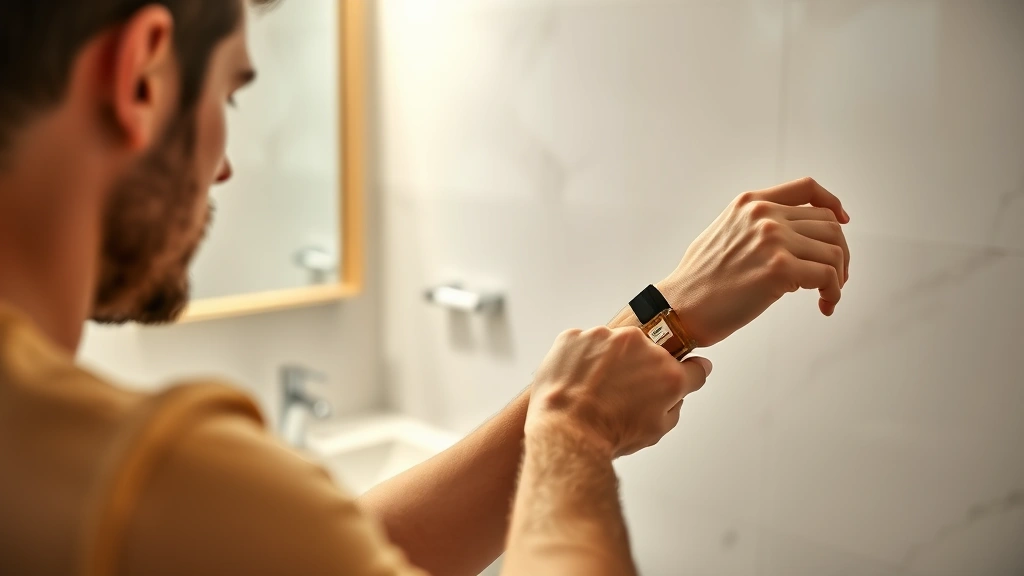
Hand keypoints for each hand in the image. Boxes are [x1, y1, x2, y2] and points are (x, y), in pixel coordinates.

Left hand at [526, 326, 712, 458]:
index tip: (690, 369)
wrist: (565, 432)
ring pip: (613, 346)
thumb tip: (676, 393)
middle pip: (646, 354)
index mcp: (666, 374)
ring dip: (607, 362)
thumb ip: (674, 405)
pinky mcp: (577, 336)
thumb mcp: (655, 431)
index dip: (690, 372)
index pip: (691, 368)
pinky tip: (576, 381)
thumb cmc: (607, 434)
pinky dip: (580, 359)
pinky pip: (583, 344)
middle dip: (637, 370)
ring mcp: (606, 337)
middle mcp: (640, 347)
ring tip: (592, 390)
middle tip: (618, 394)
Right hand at [659, 177, 850, 346]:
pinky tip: (824, 305)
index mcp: (750, 203)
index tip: (842, 221)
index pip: (807, 189)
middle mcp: (764, 215)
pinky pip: (828, 276)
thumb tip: (792, 242)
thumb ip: (755, 228)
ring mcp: (773, 240)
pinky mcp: (780, 269)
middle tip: (834, 278)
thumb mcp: (723, 234)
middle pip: (829, 224)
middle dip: (839, 253)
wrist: (680, 306)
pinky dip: (834, 293)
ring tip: (827, 295)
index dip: (832, 203)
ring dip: (838, 276)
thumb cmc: (699, 281)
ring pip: (834, 251)